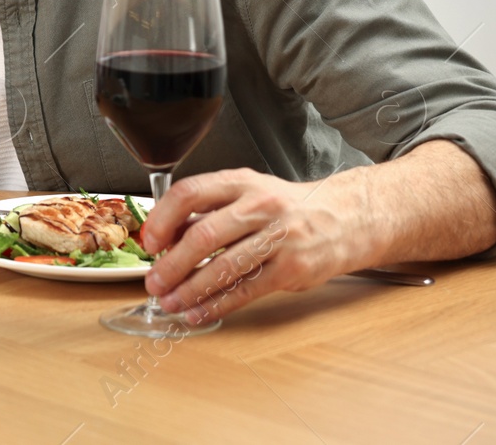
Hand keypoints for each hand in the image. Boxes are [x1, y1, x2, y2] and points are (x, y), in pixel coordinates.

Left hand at [139, 167, 375, 324]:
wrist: (345, 218)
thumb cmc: (287, 207)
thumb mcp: (249, 192)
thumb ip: (210, 210)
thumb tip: (165, 235)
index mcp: (240, 182)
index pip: (190, 193)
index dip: (163, 219)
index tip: (150, 242)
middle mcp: (259, 206)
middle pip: (203, 236)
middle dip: (171, 264)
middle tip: (153, 282)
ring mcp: (278, 238)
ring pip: (223, 267)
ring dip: (190, 290)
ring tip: (170, 302)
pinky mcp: (292, 269)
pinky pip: (246, 291)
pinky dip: (217, 305)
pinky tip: (198, 313)